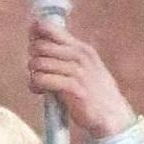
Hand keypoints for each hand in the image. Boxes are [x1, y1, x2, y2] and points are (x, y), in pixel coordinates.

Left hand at [27, 19, 134, 137]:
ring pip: (39, 62)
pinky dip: (36, 85)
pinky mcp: (73, 88)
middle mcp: (80, 56)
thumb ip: (66, 55)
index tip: (32, 44)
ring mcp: (78, 72)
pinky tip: (40, 91)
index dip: (35, 34)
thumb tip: (37, 43)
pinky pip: (43, 79)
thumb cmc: (92, 92)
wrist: (111, 115)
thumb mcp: (84, 67)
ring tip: (38, 83)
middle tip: (36, 70)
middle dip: (33, 58)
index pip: (50, 29)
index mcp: (81, 48)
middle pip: (40, 46)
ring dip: (33, 73)